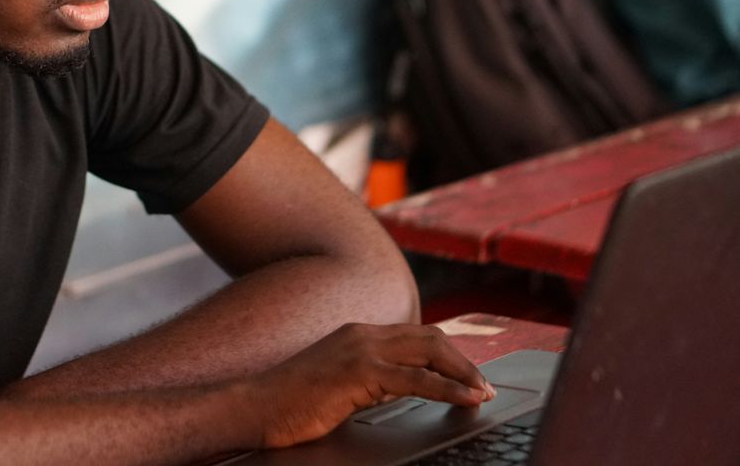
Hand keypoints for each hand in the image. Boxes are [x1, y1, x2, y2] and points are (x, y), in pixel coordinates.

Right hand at [249, 323, 494, 448]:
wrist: (255, 406)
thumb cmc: (289, 404)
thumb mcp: (336, 385)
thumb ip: (366, 381)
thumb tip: (398, 391)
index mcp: (356, 334)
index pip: (414, 336)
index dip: (446, 355)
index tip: (467, 377)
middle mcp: (361, 333)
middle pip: (429, 338)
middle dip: (462, 361)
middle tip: (484, 386)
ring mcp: (360, 349)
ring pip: (429, 352)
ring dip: (463, 373)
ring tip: (484, 393)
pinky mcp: (359, 372)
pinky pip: (417, 379)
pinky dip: (448, 389)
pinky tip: (466, 400)